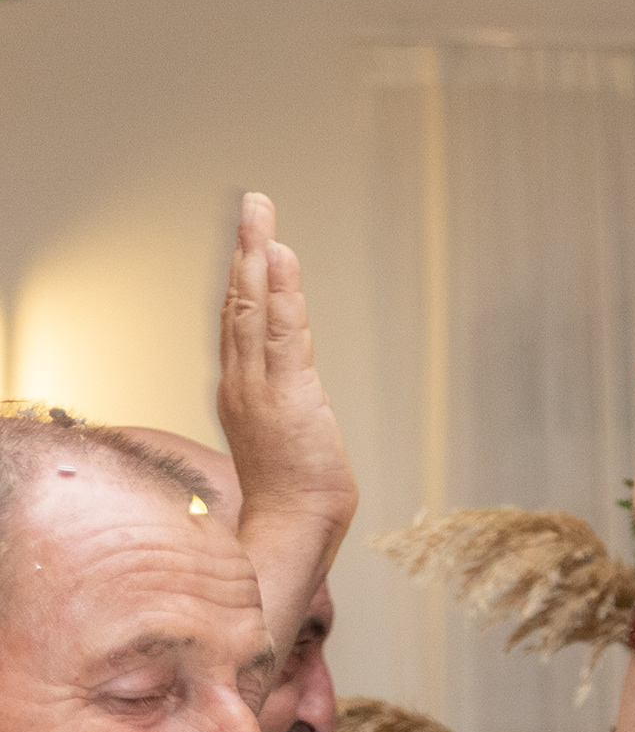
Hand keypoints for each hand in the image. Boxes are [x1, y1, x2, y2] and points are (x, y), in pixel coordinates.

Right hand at [215, 193, 356, 621]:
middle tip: (253, 205)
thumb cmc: (294, 491)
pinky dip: (280, 292)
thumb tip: (297, 393)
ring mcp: (259, 385)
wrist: (293, 526)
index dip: (242, 278)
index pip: (239, 322)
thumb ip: (286, 406)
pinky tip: (281, 257)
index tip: (249, 242)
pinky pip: (282, 332)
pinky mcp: (286, 393)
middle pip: (239, 302)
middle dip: (245, 250)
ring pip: (254, 308)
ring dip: (258, 256)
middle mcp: (241, 380)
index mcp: (240, 388)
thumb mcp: (286, 437)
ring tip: (260, 214)